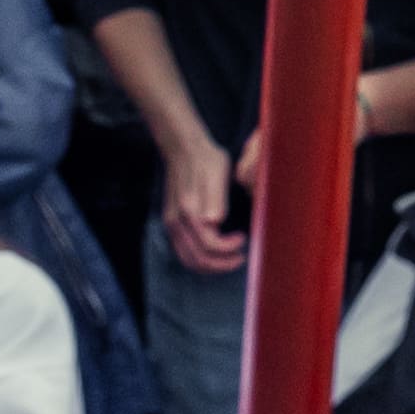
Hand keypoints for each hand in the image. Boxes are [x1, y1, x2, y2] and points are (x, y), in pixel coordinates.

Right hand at [159, 135, 246, 272]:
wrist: (183, 147)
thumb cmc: (205, 158)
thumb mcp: (217, 171)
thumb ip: (216, 198)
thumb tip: (214, 222)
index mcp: (188, 209)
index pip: (209, 245)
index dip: (229, 248)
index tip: (243, 238)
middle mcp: (176, 220)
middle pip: (197, 259)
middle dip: (222, 264)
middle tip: (241, 257)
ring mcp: (171, 223)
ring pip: (188, 260)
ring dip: (211, 266)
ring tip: (230, 258)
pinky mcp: (172, 222)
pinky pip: (183, 251)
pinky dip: (199, 259)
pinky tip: (215, 253)